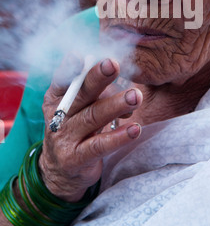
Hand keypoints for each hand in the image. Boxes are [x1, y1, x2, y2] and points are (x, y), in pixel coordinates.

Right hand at [39, 56, 142, 201]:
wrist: (62, 170)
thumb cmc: (78, 127)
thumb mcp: (81, 106)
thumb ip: (97, 90)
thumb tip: (123, 77)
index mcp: (57, 96)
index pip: (63, 78)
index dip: (71, 66)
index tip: (81, 55)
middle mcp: (58, 114)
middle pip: (80, 93)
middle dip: (97, 77)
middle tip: (114, 64)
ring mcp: (65, 138)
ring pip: (92, 117)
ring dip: (116, 105)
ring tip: (136, 96)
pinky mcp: (75, 159)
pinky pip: (99, 146)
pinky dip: (118, 137)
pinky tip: (135, 129)